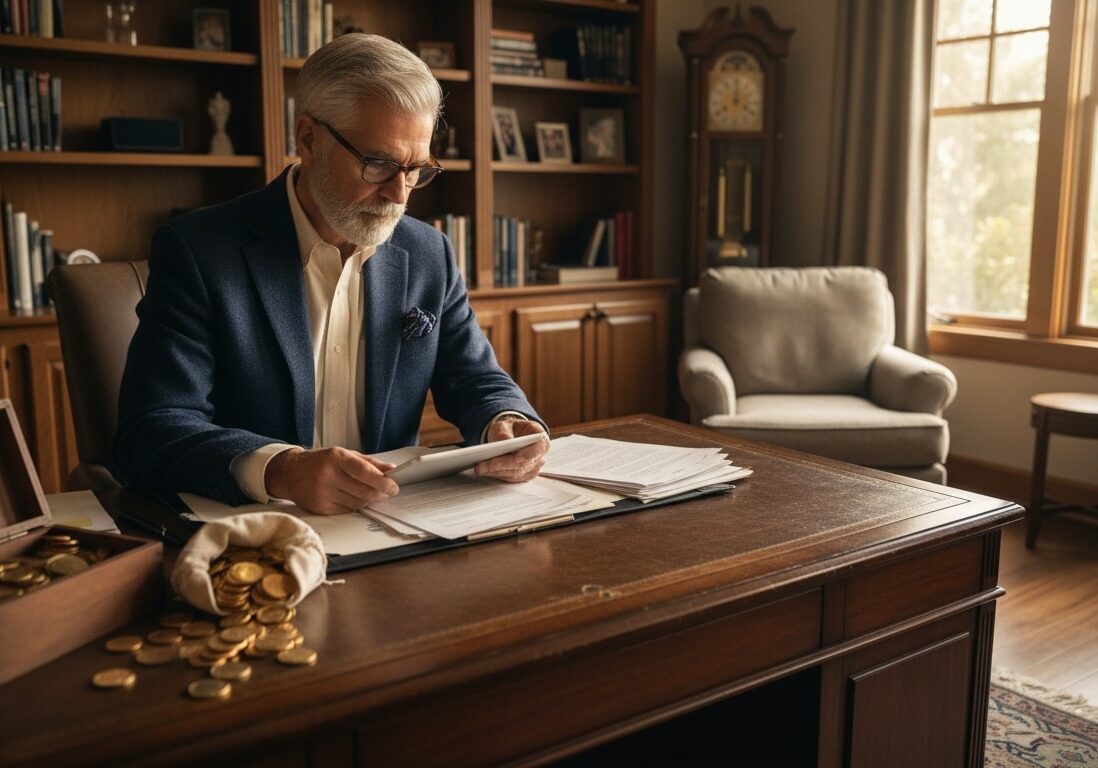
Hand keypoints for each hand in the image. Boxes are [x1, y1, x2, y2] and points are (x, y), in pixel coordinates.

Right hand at [265, 447, 397, 514]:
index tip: (393, 486)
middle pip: (363, 491)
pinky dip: (355, 505)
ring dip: (369, 500)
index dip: (381, 481)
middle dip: (381, 493)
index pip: (363, 471)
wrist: (289, 473)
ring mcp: (323, 494)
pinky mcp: (320, 508)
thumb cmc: (320, 462)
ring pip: (357, 503)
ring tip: (372, 493)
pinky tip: (354, 497)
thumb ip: (368, 462)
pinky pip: (347, 510)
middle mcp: (328, 476)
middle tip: (389, 491)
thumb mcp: (343, 454)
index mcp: (336, 458)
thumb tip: (391, 469)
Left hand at [474, 417, 548, 482]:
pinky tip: (486, 471)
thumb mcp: (505, 425)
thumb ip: (504, 432)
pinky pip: (511, 478)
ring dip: (496, 473)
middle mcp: (540, 456)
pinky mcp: (525, 475)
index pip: (532, 452)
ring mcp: (534, 467)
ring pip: (515, 474)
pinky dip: (498, 475)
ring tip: (479, 469)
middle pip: (520, 466)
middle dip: (499, 467)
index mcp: (540, 440)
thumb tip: (505, 442)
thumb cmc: (511, 430)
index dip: (518, 458)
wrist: (512, 436)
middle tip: (480, 466)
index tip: (504, 460)